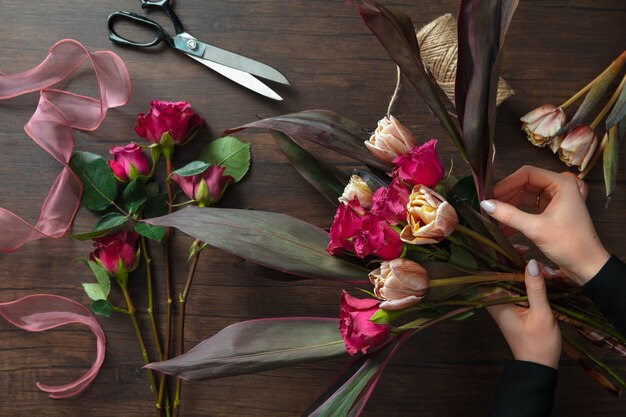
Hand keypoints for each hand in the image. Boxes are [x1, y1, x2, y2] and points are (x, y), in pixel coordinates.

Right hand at [480, 165, 609, 284]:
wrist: (587, 266)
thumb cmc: (569, 244)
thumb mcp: (536, 229)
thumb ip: (509, 215)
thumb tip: (485, 204)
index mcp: (561, 184)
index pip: (527, 173)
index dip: (506, 183)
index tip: (489, 194)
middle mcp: (559, 188)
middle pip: (525, 183)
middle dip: (506, 195)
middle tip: (488, 205)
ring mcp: (555, 200)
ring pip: (525, 196)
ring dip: (510, 205)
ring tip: (493, 215)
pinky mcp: (551, 212)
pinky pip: (529, 208)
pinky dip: (517, 215)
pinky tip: (503, 226)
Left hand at [487, 259, 561, 368]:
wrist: (538, 366)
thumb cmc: (538, 344)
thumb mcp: (541, 314)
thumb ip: (535, 288)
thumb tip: (531, 262)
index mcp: (496, 302)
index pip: (491, 272)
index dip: (502, 256)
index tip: (520, 248)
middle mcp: (496, 300)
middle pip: (501, 273)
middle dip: (516, 261)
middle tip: (533, 257)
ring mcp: (504, 303)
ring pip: (511, 279)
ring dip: (525, 271)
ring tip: (542, 268)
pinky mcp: (514, 306)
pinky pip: (517, 287)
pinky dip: (528, 280)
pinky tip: (542, 276)